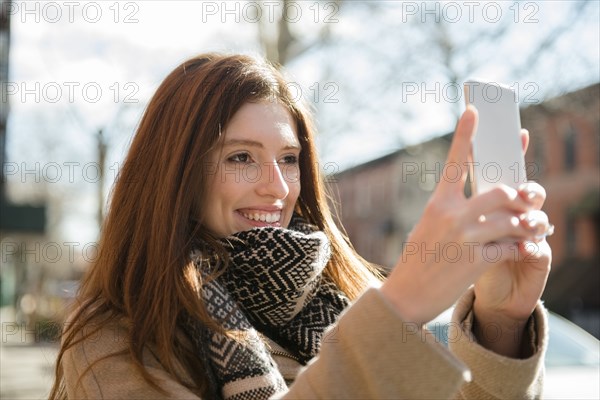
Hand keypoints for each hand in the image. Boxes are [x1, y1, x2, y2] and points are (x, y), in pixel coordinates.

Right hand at [381, 106, 550, 329]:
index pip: (455, 161)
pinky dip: (520, 248)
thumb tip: (494, 198)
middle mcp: (451, 215)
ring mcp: (464, 238)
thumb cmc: (420, 258)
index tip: (475, 110)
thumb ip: (457, 209)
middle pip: (501, 191)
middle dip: (520, 197)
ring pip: (512, 219)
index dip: (466, 134)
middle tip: (527, 203)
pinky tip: (519, 250)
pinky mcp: (476, 261)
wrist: (407, 295)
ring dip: (527, 224)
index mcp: (437, 203)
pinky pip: (511, 247)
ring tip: (532, 228)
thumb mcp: (430, 226)